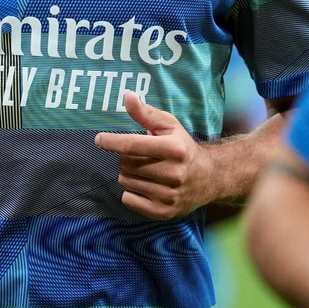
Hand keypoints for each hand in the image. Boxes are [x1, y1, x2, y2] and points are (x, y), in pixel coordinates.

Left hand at [94, 92, 213, 219]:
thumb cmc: (183, 147)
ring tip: (146, 171)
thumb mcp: (169, 126)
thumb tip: (127, 96)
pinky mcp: (163, 212)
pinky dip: (131, 192)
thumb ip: (146, 112)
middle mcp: (173, 173)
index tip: (99, 139)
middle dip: (127, 158)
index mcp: (174, 149)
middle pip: (126, 164)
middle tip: (141, 157)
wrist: (210, 178)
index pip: (133, 145)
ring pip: (126, 182)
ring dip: (129, 175)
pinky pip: (128, 200)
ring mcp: (169, 195)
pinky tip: (146, 186)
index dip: (112, 142)